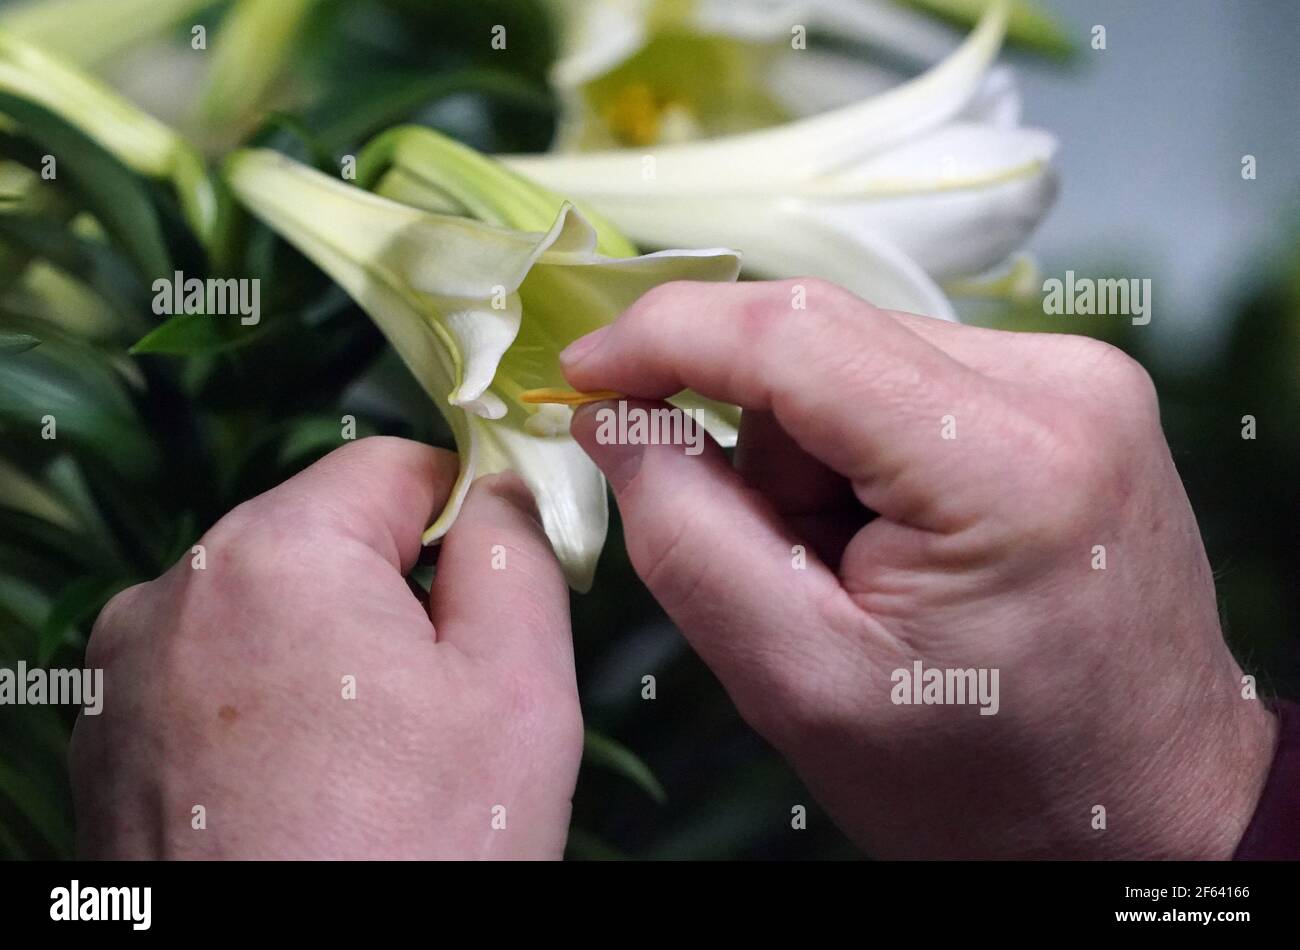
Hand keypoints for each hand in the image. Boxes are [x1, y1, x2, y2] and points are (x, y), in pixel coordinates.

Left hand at [71, 438, 581, 858]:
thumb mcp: (519, 688)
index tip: (499, 593)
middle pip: (324, 540)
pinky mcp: (106, 746)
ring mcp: (123, 676)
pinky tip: (308, 795)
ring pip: (269, 612)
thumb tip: (499, 494)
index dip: (466, 516)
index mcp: (272, 554)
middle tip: (446, 706)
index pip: (391, 468)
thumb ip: (517, 551)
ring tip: (374, 767)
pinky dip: (269, 711)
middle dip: (396, 600)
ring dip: (332, 658)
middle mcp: (171, 595)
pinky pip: (213, 681)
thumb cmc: (416, 854)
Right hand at [562, 279, 1276, 858]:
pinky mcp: (1073, 389)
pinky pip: (903, 379)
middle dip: (760, 446)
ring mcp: (1078, 376)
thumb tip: (614, 415)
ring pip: (854, 360)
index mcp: (1005, 463)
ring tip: (865, 574)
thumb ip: (685, 535)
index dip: (662, 337)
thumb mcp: (800, 683)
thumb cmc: (981, 780)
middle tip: (790, 566)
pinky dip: (864, 452)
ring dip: (815, 458)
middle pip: (819, 344)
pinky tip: (902, 543)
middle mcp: (1062, 382)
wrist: (1142, 809)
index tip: (580, 373)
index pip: (792, 335)